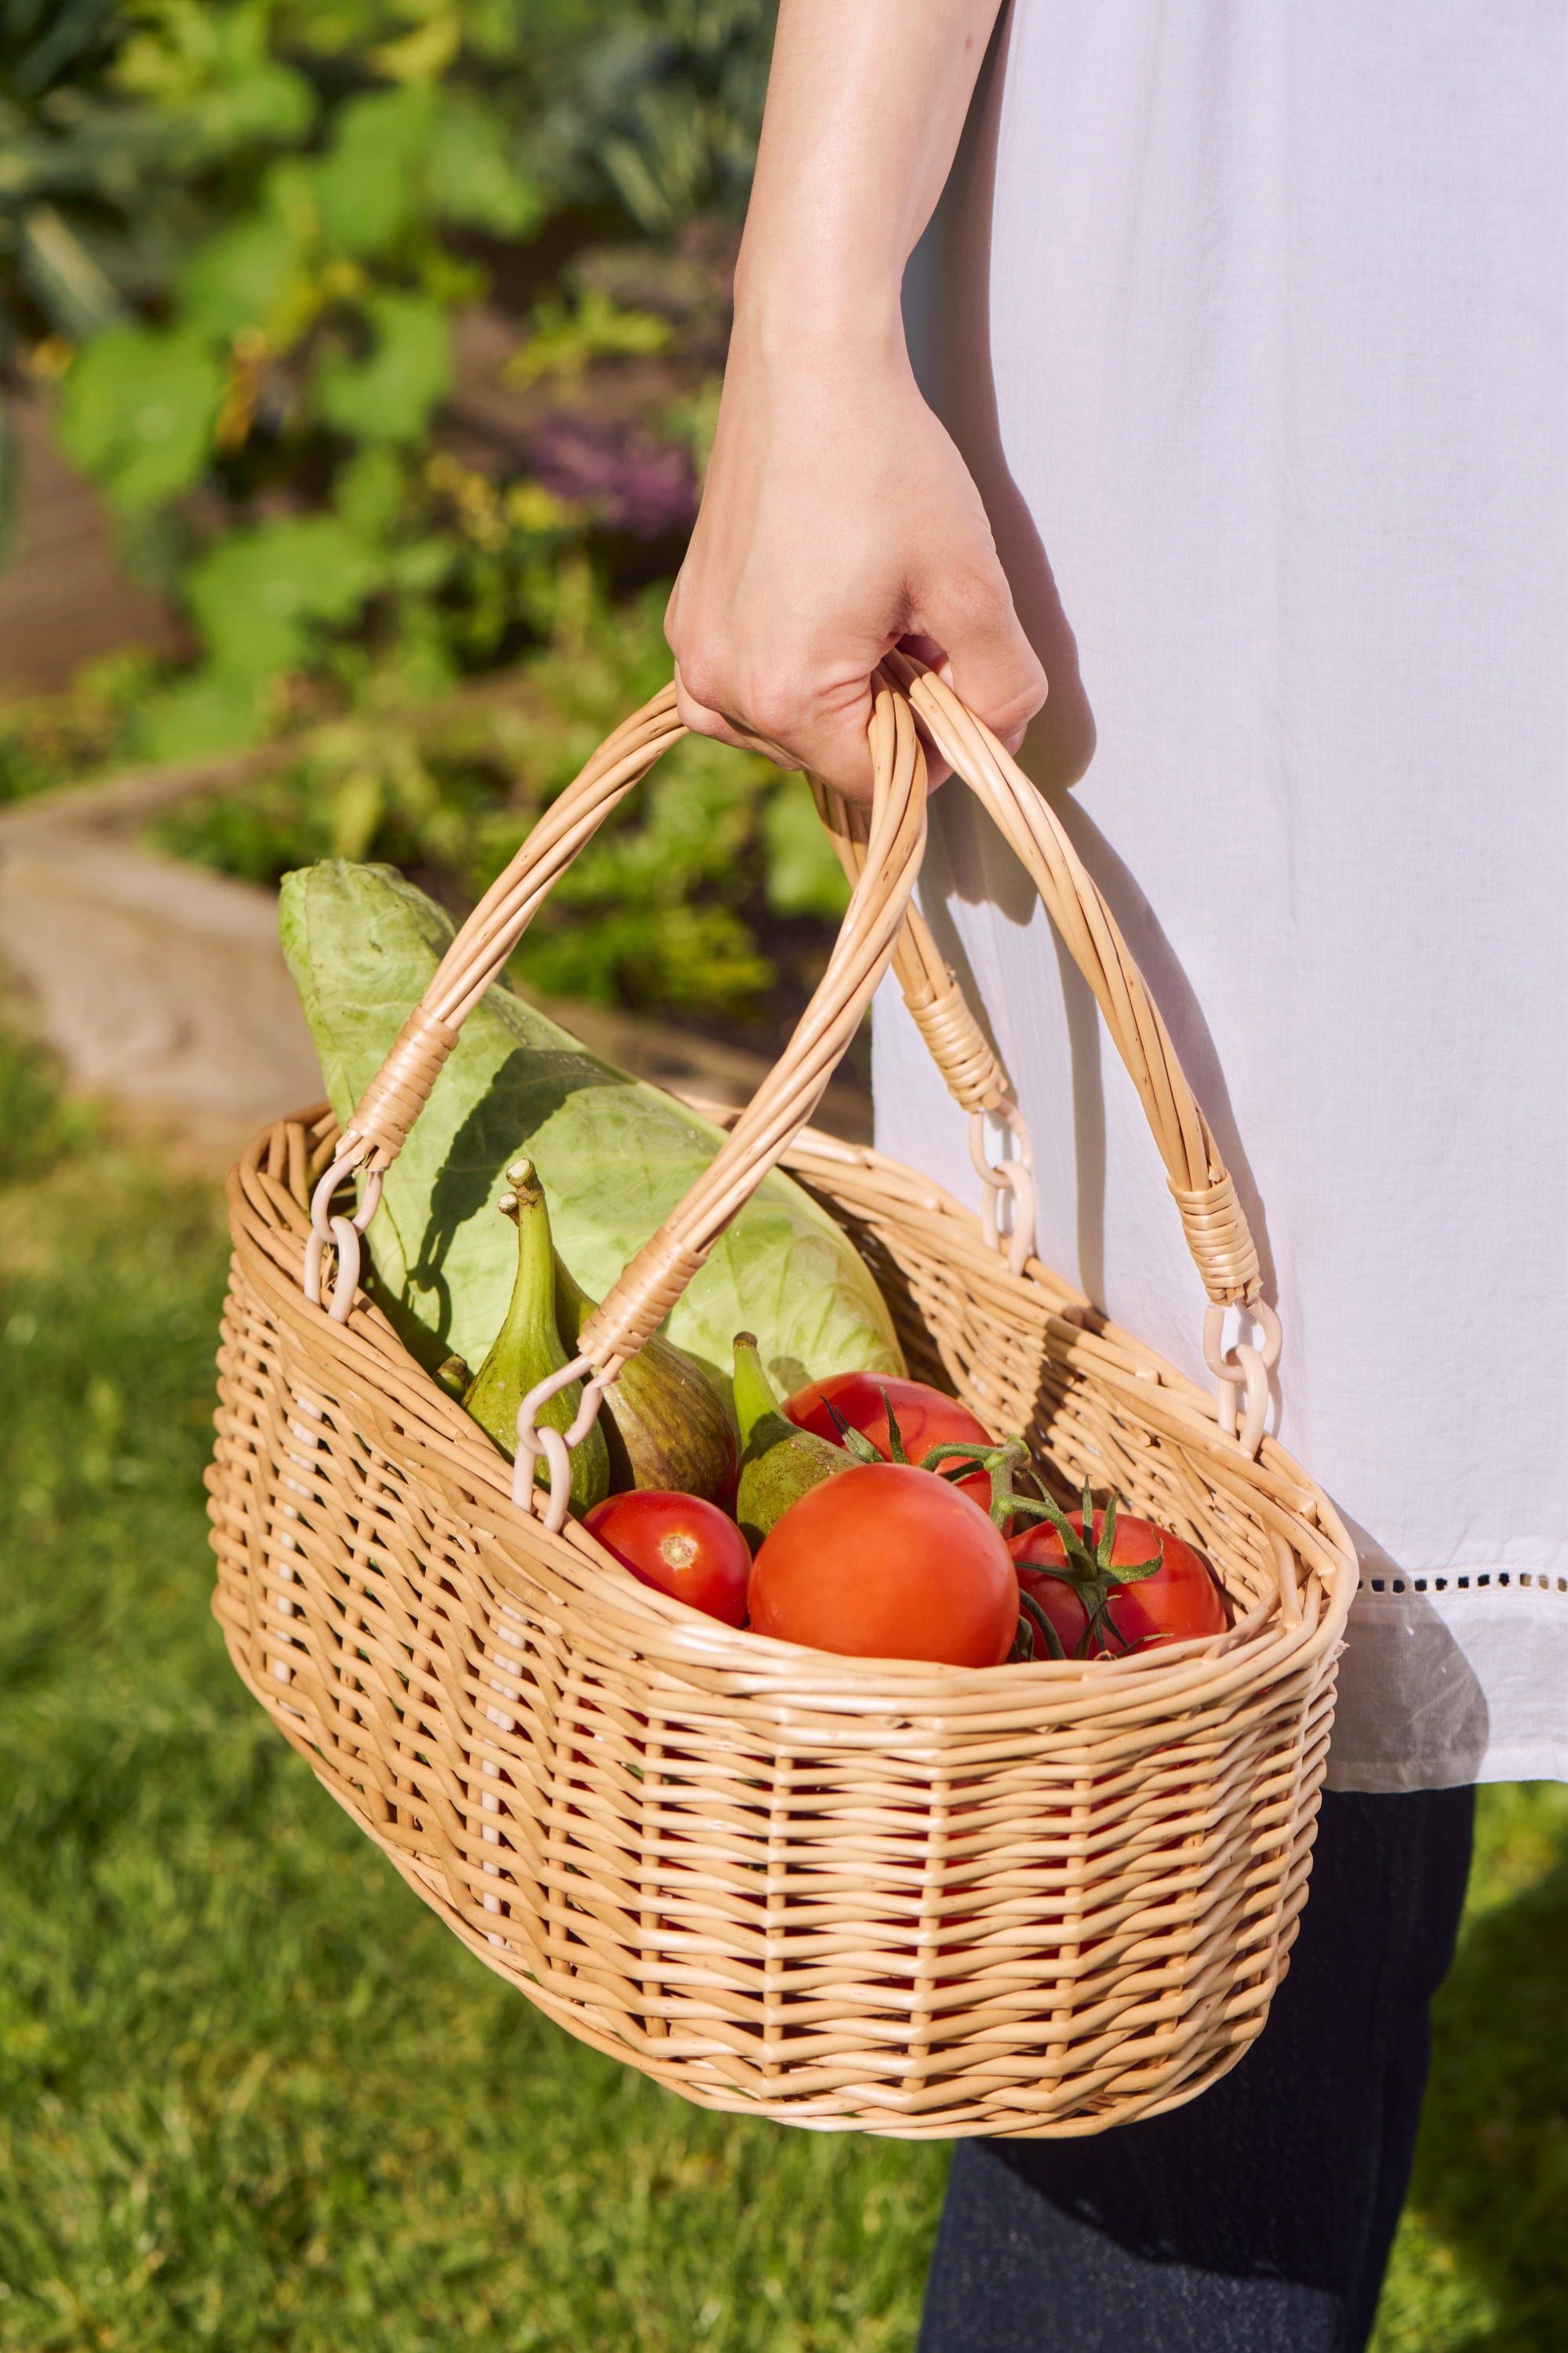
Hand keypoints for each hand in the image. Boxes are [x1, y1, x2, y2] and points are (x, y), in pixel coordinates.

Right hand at [665, 314, 1045, 802]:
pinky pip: (750, 684)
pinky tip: (827, 596)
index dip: (936, 746)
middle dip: (888, 710)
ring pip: (792, 727)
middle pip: (831, 758)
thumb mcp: (973, 586)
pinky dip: (798, 663)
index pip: (878, 784)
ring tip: (872, 603)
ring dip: (844, 689)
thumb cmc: (890, 467)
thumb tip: (996, 742)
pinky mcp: (687, 618)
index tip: (957, 673)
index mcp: (784, 696)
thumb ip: (1001, 687)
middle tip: (916, 619)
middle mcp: (717, 691)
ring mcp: (692, 655)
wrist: (807, 360)